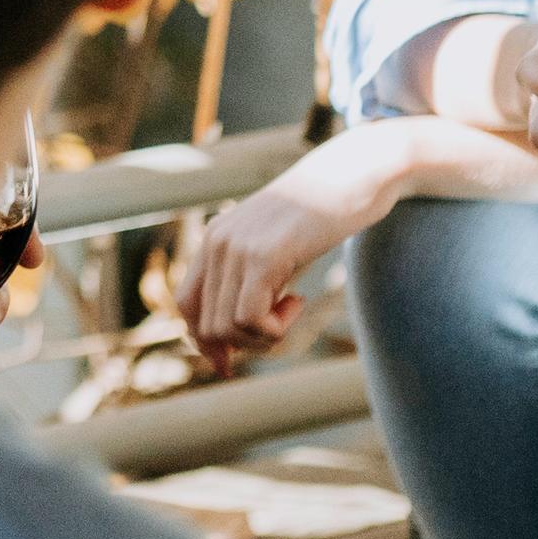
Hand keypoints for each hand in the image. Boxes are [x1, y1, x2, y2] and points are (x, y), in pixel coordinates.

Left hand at [178, 132, 403, 368]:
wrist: (352, 175)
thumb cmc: (321, 216)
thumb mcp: (276, 247)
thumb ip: (252, 280)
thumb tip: (235, 338)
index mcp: (214, 240)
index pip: (185, 305)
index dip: (204, 342)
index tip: (229, 363)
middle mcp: (216, 243)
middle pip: (205, 325)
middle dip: (243, 344)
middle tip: (281, 326)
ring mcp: (236, 248)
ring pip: (226, 328)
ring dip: (262, 337)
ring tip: (292, 308)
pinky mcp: (263, 256)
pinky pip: (250, 319)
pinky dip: (275, 328)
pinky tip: (299, 300)